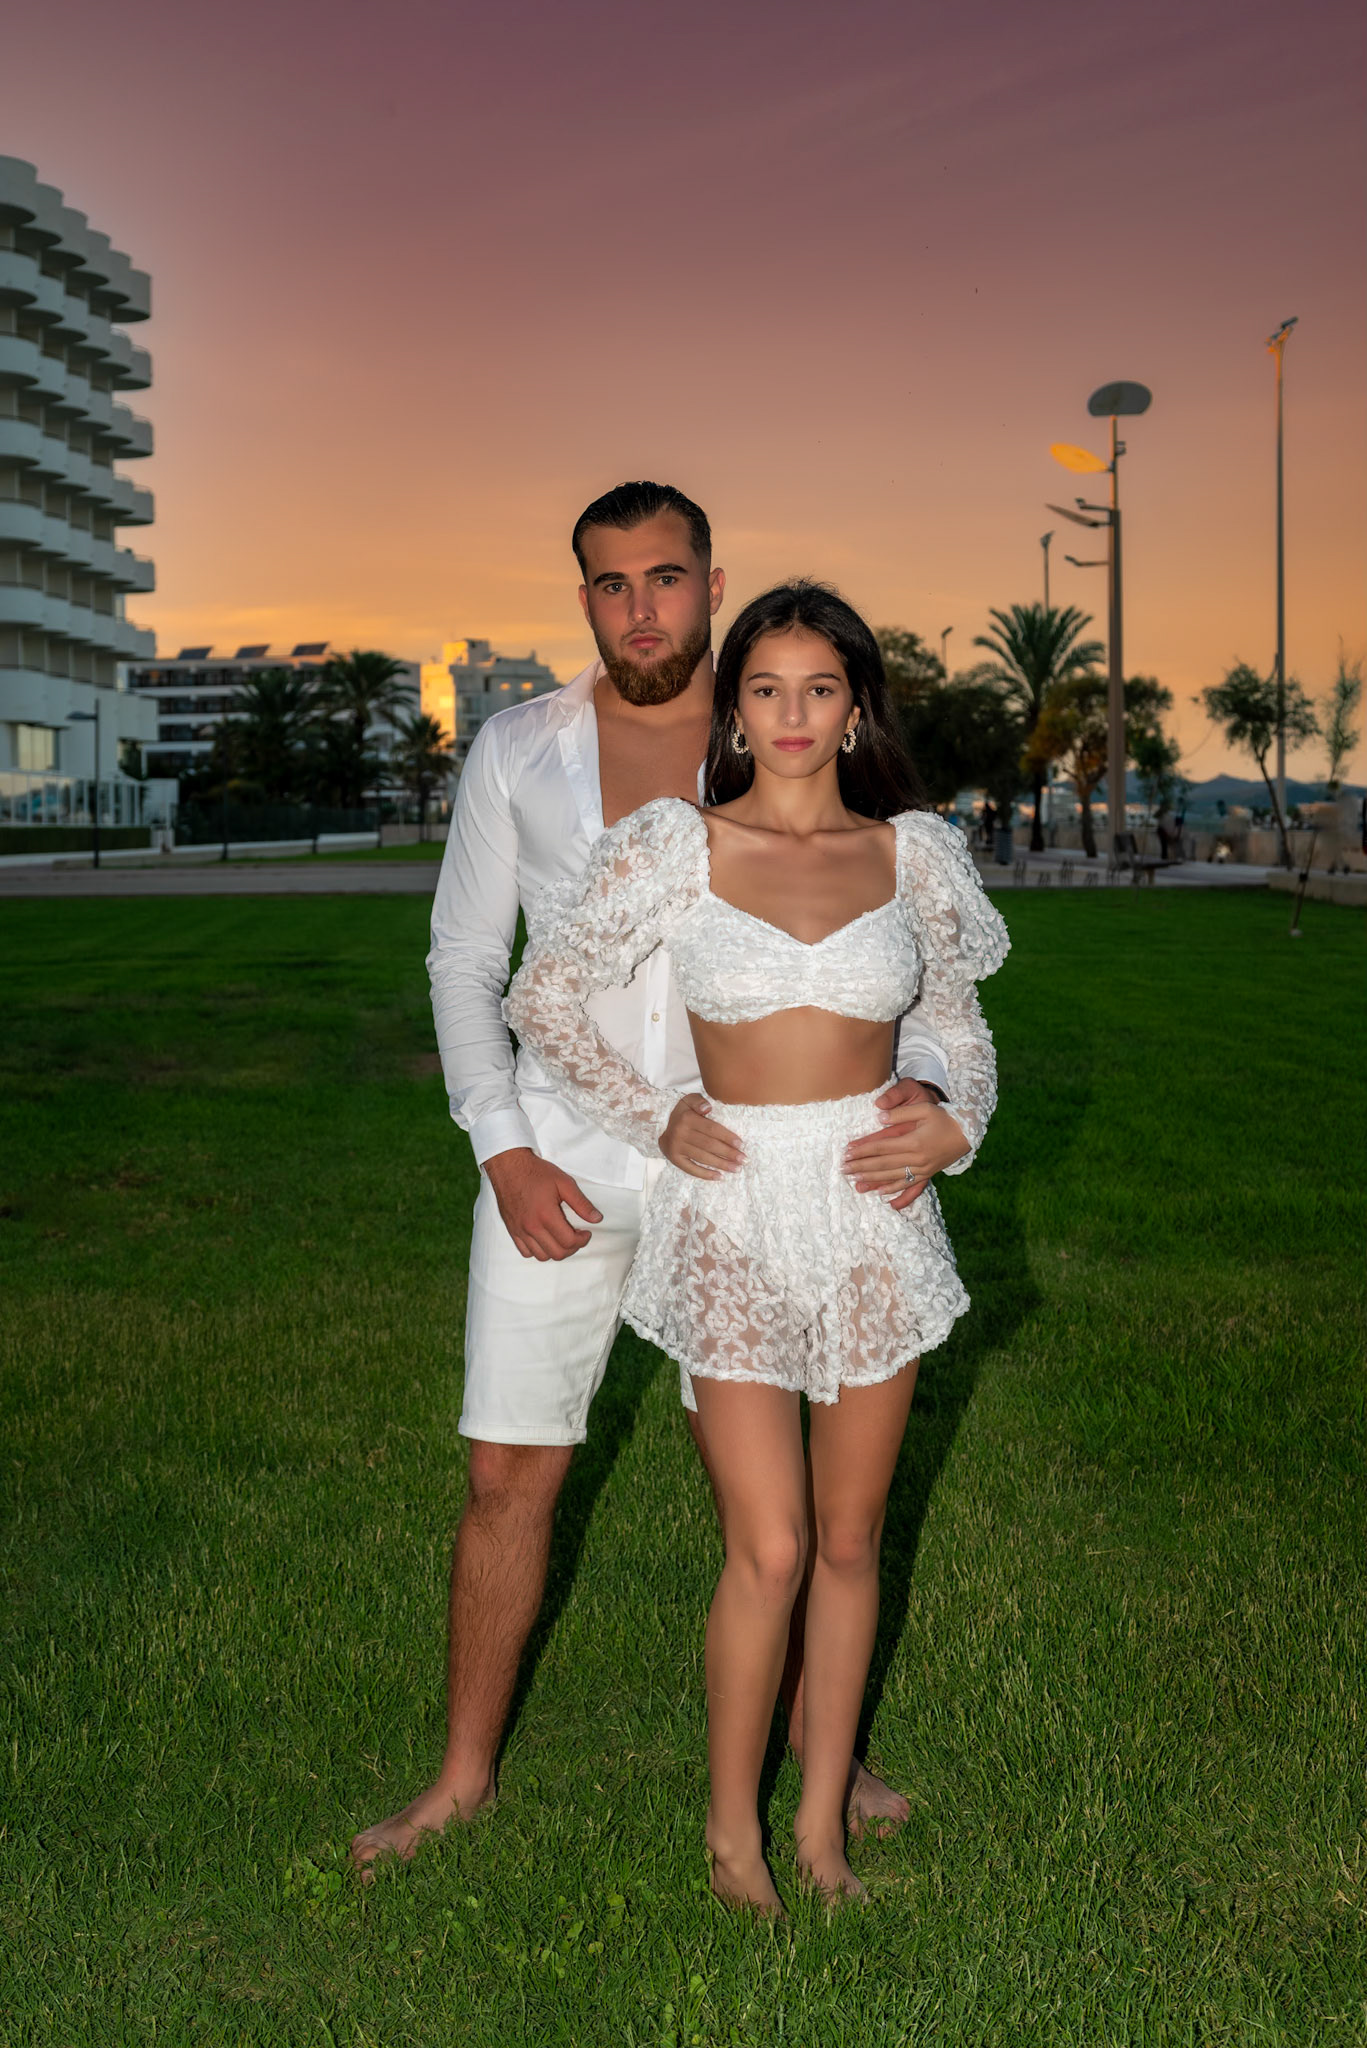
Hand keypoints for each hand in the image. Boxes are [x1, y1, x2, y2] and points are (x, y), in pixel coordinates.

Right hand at [483, 1147, 602, 1260]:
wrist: (509, 1167)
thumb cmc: (536, 1172)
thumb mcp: (564, 1183)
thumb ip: (581, 1203)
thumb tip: (597, 1218)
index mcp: (546, 1215)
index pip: (569, 1241)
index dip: (582, 1240)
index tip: (586, 1232)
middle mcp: (531, 1226)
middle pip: (557, 1253)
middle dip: (572, 1248)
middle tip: (576, 1236)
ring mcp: (520, 1230)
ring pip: (542, 1256)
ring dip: (556, 1251)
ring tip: (561, 1238)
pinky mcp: (512, 1230)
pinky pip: (526, 1252)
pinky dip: (538, 1250)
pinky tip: (544, 1238)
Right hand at [660, 1095, 743, 1179]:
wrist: (661, 1126)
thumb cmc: (683, 1113)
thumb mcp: (689, 1100)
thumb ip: (699, 1101)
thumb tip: (708, 1108)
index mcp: (687, 1119)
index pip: (711, 1129)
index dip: (727, 1137)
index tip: (741, 1144)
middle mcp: (680, 1133)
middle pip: (709, 1145)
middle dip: (728, 1153)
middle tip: (743, 1160)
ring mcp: (676, 1148)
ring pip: (703, 1158)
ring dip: (721, 1165)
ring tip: (736, 1169)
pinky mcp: (674, 1159)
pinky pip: (691, 1169)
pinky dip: (705, 1174)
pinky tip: (719, 1177)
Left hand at [842, 1100, 968, 1206]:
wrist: (967, 1132)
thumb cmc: (944, 1117)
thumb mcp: (924, 1108)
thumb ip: (901, 1112)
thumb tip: (879, 1117)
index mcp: (914, 1142)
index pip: (881, 1147)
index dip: (863, 1149)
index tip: (847, 1152)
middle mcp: (917, 1159)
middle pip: (883, 1164)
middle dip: (861, 1166)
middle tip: (843, 1169)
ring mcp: (923, 1169)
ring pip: (892, 1177)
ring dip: (872, 1180)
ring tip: (855, 1182)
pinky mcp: (928, 1173)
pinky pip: (908, 1185)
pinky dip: (893, 1190)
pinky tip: (880, 1193)